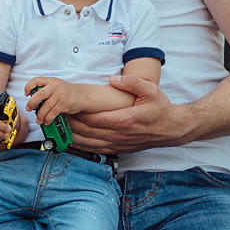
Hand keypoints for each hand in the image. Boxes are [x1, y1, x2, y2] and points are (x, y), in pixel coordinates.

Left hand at [24, 77, 66, 124]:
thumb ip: (45, 90)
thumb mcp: (55, 86)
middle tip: (28, 109)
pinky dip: (48, 119)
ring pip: (45, 107)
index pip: (35, 80)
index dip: (28, 87)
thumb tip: (32, 101)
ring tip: (38, 120)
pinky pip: (53, 113)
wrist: (82, 95)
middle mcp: (55, 86)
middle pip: (39, 95)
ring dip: (40, 115)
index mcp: (51, 80)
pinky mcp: (64, 103)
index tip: (26, 94)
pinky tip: (46, 121)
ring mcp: (60, 94)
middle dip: (31, 103)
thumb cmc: (66, 92)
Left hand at [68, 72, 193, 155]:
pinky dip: (82, 146)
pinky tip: (73, 141)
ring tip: (59, 129)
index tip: (66, 107)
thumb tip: (112, 78)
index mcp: (124, 120)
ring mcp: (119, 144)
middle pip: (86, 133)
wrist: (172, 129)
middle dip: (69, 125)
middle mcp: (119, 135)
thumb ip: (131, 82)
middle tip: (57, 117)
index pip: (93, 119)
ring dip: (73, 137)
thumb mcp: (150, 90)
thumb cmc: (161, 109)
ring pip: (89, 144)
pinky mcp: (120, 149)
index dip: (76, 115)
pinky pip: (96, 150)